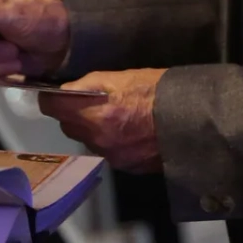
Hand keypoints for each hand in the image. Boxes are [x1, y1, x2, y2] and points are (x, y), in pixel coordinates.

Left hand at [39, 69, 165, 171]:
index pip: (51, 107)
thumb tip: (69, 90)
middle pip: (68, 126)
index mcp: (93, 113)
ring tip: (117, 116)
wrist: (192, 120)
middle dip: (75, 114)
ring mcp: (111, 156)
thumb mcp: (121, 76)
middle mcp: (97, 139)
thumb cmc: (159, 92)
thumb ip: (89, 84)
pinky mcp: (126, 167)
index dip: (52, 98)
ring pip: (88, 140)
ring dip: (93, 129)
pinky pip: (108, 152)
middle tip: (93, 102)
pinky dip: (113, 142)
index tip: (58, 93)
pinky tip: (131, 131)